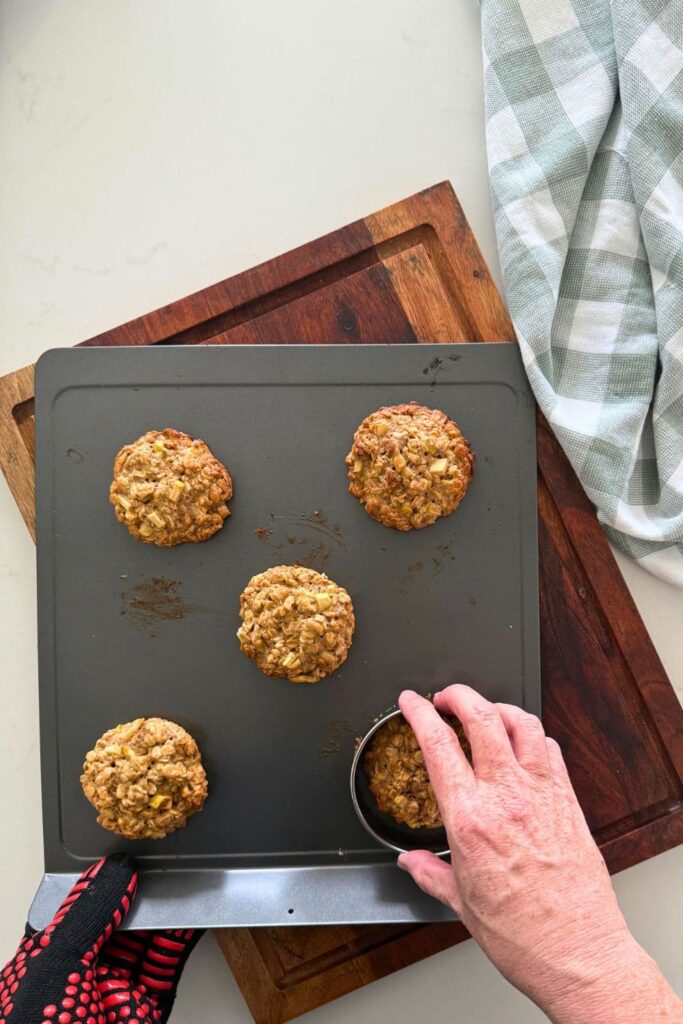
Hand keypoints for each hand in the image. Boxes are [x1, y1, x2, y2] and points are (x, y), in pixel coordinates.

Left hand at [0, 856, 200, 1023]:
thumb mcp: (55, 967)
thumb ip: (88, 916)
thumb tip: (115, 870)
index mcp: (43, 959)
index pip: (77, 906)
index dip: (103, 879)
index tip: (129, 851)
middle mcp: (79, 974)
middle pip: (116, 919)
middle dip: (140, 892)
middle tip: (164, 863)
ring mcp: (113, 994)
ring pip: (145, 940)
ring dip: (166, 912)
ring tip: (185, 881)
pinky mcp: (146, 1012)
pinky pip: (166, 966)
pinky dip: (182, 940)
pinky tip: (193, 916)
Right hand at [398, 687, 681, 1023]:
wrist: (577, 953)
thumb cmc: (521, 935)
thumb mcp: (460, 903)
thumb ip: (429, 873)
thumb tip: (409, 862)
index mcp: (469, 819)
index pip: (437, 744)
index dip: (419, 712)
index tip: (411, 701)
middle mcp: (506, 797)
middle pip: (481, 716)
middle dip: (458, 694)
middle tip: (445, 695)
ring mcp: (542, 794)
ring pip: (522, 723)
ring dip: (498, 708)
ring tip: (485, 711)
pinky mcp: (569, 801)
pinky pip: (551, 750)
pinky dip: (533, 736)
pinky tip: (525, 744)